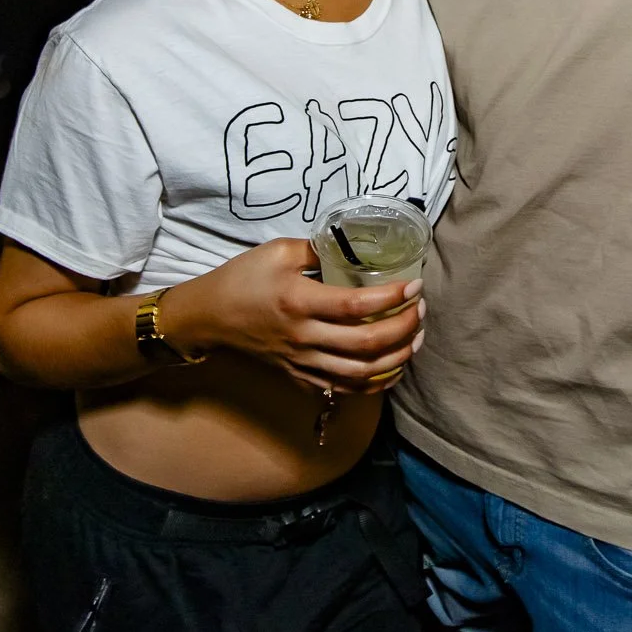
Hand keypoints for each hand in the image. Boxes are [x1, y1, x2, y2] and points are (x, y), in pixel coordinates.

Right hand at [172, 239, 425, 393]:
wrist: (210, 317)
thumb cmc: (242, 279)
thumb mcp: (277, 251)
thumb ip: (317, 248)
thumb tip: (352, 244)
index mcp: (300, 302)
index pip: (357, 306)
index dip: (392, 298)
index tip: (415, 285)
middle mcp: (305, 337)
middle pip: (366, 344)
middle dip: (403, 328)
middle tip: (421, 309)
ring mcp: (303, 361)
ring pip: (360, 373)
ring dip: (396, 358)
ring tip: (416, 338)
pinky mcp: (300, 375)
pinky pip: (344, 387)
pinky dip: (373, 383)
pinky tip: (392, 368)